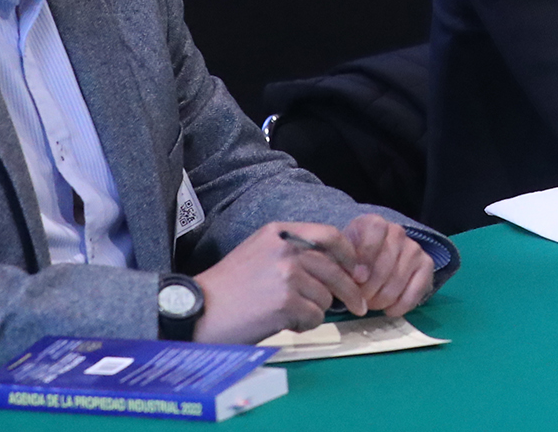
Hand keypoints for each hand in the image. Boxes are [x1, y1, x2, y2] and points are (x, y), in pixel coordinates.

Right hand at [191, 217, 433, 343]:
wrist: (197, 310)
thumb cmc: (228, 287)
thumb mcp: (259, 252)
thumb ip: (293, 252)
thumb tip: (334, 267)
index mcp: (280, 232)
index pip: (330, 235)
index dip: (349, 254)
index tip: (358, 270)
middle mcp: (286, 248)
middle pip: (336, 269)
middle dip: (352, 290)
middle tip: (360, 305)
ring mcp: (287, 274)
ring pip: (326, 297)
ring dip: (316, 310)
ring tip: (290, 314)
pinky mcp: (286, 302)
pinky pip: (315, 317)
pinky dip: (305, 324)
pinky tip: (284, 323)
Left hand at [337, 215, 437, 318]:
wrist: (372, 261)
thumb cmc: (353, 259)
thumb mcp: (342, 256)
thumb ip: (344, 264)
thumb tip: (359, 278)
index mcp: (373, 223)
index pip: (374, 235)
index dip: (366, 258)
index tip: (357, 279)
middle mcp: (397, 231)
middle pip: (385, 265)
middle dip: (369, 290)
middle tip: (360, 299)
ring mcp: (414, 247)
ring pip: (397, 281)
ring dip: (382, 300)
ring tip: (372, 303)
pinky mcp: (426, 264)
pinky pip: (415, 291)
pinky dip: (401, 306)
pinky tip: (389, 309)